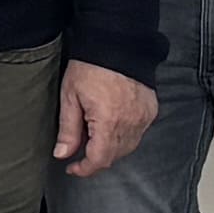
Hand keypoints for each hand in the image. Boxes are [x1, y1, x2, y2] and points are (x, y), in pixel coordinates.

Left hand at [54, 62, 158, 177]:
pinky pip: (138, 133)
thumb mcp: (70, 97)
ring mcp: (143, 117)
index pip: (99, 159)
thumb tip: (63, 154)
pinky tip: (111, 126)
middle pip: (114, 156)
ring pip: (128, 147)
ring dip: (110, 149)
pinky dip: (124, 136)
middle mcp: (131, 123)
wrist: (116, 43)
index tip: (72, 168)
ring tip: (93, 135)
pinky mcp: (151, 110)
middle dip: (95, 159)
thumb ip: (68, 130)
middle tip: (78, 151)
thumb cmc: (90, 67)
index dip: (85, 169)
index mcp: (108, 121)